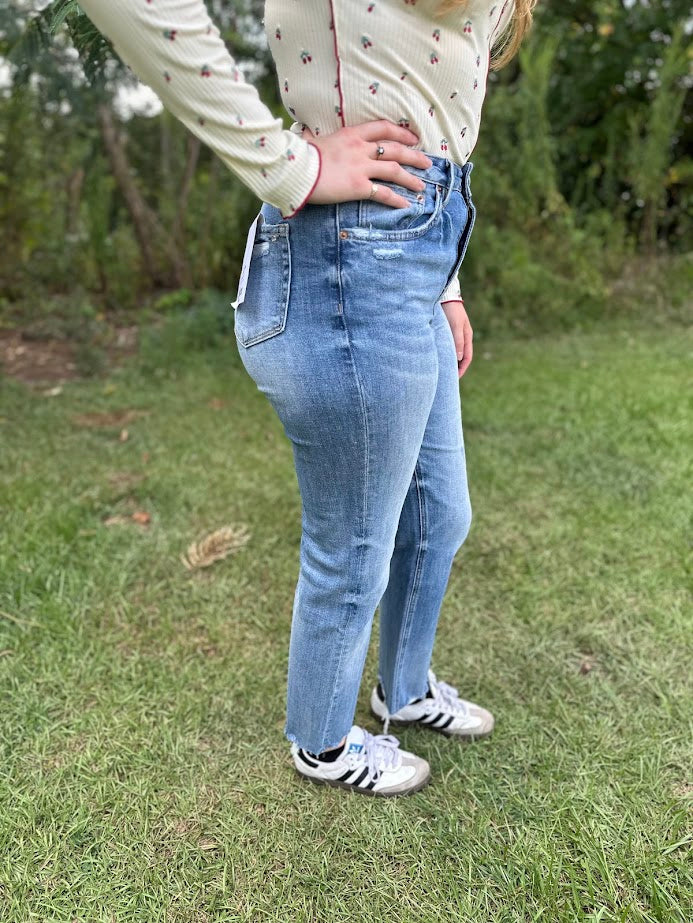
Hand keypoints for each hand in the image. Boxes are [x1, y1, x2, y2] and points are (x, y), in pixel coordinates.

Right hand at [302, 120, 433, 208]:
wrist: (296, 169)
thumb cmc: (300, 156)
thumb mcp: (312, 140)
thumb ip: (317, 138)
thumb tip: (304, 133)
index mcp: (351, 134)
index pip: (383, 128)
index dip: (401, 132)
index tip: (413, 137)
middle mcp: (360, 149)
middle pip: (394, 149)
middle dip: (413, 155)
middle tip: (427, 162)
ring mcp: (361, 168)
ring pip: (394, 170)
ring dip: (410, 178)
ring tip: (422, 185)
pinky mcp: (359, 187)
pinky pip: (383, 193)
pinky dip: (396, 199)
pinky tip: (406, 204)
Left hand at [441, 300, 472, 378]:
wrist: (444, 294)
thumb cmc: (451, 309)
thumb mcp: (456, 325)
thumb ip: (458, 341)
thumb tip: (459, 358)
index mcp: (467, 336)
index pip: (467, 358)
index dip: (462, 369)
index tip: (455, 378)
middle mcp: (462, 337)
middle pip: (460, 357)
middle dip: (456, 368)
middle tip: (448, 378)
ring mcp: (455, 334)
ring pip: (454, 352)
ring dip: (450, 361)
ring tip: (441, 371)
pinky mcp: (447, 331)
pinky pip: (447, 346)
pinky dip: (444, 353)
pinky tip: (437, 357)